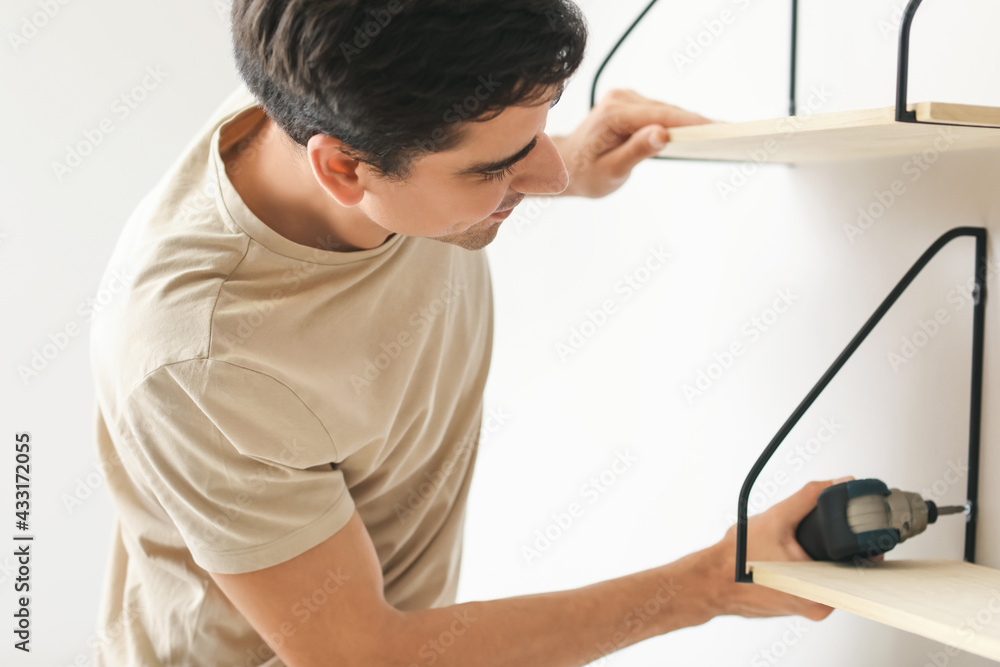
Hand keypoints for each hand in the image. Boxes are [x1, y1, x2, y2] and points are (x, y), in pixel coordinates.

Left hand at [550, 89, 711, 197]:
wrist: (565, 166)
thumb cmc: (584, 173)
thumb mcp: (610, 172)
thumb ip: (636, 152)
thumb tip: (663, 134)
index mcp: (613, 114)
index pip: (662, 115)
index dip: (693, 121)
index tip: (720, 127)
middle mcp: (620, 99)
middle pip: (668, 110)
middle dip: (699, 122)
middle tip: (732, 133)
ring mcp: (625, 99)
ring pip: (667, 110)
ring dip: (690, 122)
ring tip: (721, 135)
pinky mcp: (631, 104)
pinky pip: (660, 112)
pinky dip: (678, 123)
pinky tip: (698, 133)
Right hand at [708, 478, 854, 620]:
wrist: (709, 580)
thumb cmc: (736, 561)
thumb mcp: (776, 519)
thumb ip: (809, 498)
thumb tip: (835, 485)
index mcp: (821, 590)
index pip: (860, 566)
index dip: (863, 546)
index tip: (859, 533)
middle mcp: (817, 605)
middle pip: (842, 569)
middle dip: (828, 548)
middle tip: (804, 538)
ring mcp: (805, 608)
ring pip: (823, 577)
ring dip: (812, 559)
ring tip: (785, 550)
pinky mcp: (793, 606)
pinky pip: (807, 583)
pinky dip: (798, 568)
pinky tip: (779, 560)